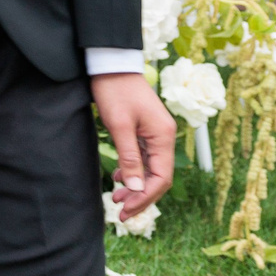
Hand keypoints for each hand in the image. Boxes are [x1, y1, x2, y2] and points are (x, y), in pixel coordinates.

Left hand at [93, 72, 174, 221]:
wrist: (110, 63)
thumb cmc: (114, 90)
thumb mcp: (119, 126)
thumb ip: (129, 158)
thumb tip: (135, 190)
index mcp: (163, 136)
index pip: (161, 178)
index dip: (144, 197)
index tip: (125, 210)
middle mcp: (164, 137)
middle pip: (158, 177)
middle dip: (139, 196)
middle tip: (119, 211)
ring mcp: (156, 133)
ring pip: (150, 169)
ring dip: (135, 185)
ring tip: (115, 198)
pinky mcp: (146, 129)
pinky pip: (144, 158)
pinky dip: (133, 170)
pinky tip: (119, 176)